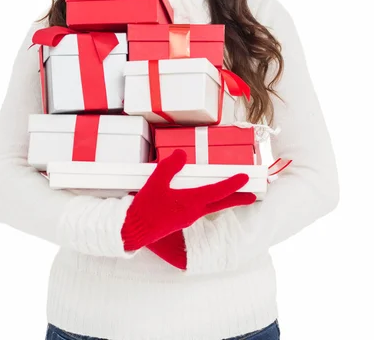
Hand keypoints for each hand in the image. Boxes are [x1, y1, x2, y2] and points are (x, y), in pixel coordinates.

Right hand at [121, 149, 255, 250]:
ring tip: (232, 195)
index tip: (245, 178)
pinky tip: (204, 198)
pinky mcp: (180, 220)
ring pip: (211, 206)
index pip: (217, 191)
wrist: (134, 231)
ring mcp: (187, 217)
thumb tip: (182, 154)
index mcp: (191, 202)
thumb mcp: (156, 182)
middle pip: (220, 203)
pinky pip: (200, 209)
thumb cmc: (145, 208)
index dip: (232, 184)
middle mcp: (193, 211)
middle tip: (252, 196)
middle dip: (237, 199)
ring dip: (224, 200)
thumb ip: (170, 166)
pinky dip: (209, 202)